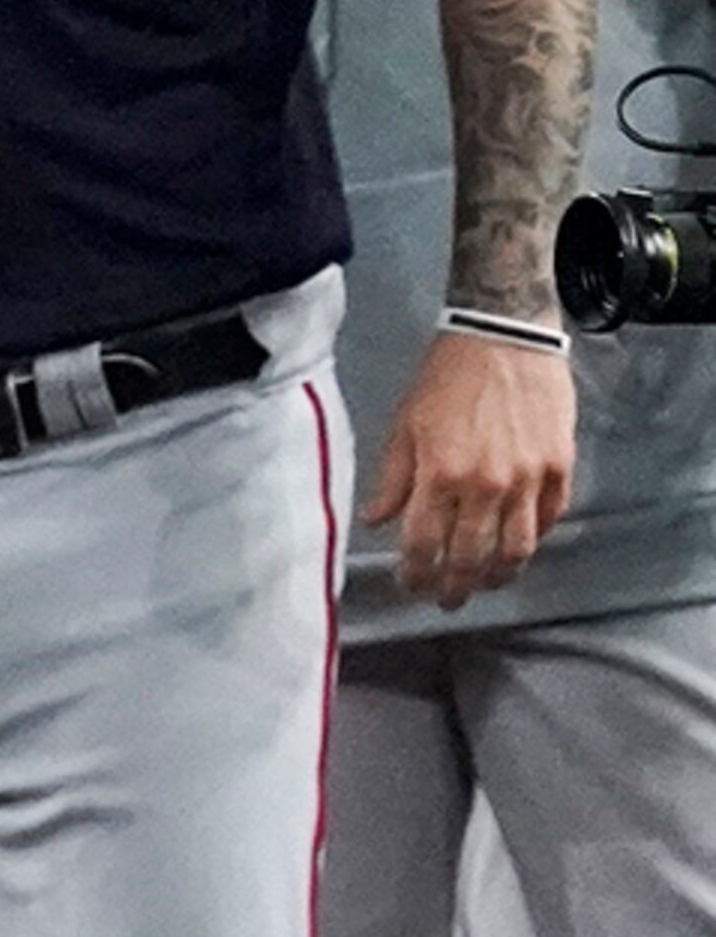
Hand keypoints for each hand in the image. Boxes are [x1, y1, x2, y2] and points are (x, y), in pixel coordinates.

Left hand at [364, 329, 575, 606]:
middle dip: (456, 587)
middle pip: (472, 557)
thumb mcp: (404, 425)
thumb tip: (375, 521)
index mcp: (439, 474)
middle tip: (447, 600)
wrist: (504, 336)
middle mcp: (486, 485)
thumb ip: (393, 479)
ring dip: (499, 575)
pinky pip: (550, 519)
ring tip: (485, 584)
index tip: (411, 585)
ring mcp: (529, 479)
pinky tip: (519, 547)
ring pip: (517, 549)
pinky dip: (534, 539)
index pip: (424, 545)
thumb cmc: (446, 377)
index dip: (415, 574)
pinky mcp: (560, 467)